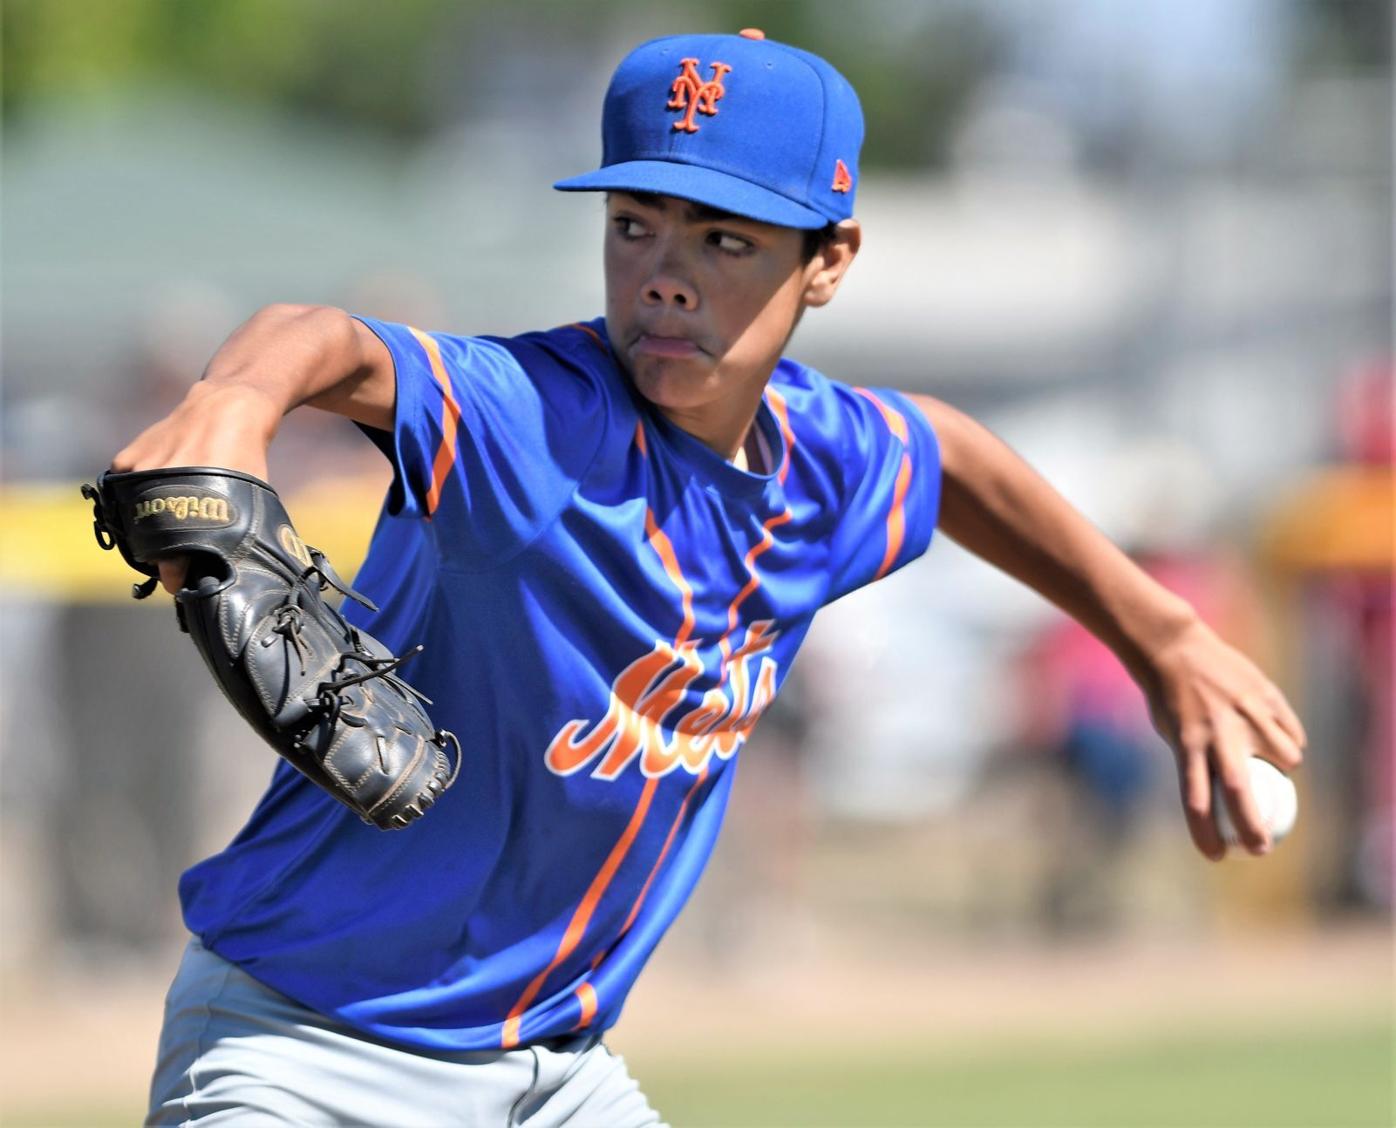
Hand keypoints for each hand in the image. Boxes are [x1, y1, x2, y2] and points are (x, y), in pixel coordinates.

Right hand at [111, 381, 279, 593]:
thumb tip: (224, 568)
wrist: (224, 408)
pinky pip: (126, 494)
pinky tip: (163, 493)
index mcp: (189, 506)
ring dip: (149, 528)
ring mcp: (136, 475)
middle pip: (147, 542)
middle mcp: (155, 491)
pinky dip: (140, 500)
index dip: (175, 575)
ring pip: (134, 519)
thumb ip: (232, 532)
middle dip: (161, 557)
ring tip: (171, 522)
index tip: (180, 583)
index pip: (169, 558)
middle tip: (176, 561)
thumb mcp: (248, 498)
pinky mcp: (124, 462)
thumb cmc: (245, 457)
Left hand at [1142, 617, 1305, 860]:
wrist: (1173, 647)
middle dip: (1255, 826)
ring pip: (1286, 757)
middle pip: (1241, 791)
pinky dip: (1292, 742)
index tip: (1216, 856)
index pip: (1196, 802)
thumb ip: (1198, 762)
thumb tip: (1220, 800)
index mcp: (1187, 745)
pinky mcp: (1265, 694)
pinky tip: (1286, 743)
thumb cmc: (1169, 697)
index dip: (1206, 835)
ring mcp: (1245, 712)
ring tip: (1275, 766)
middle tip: (1263, 848)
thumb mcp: (1173, 733)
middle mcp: (1217, 731)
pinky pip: (1292, 731)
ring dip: (1285, 768)